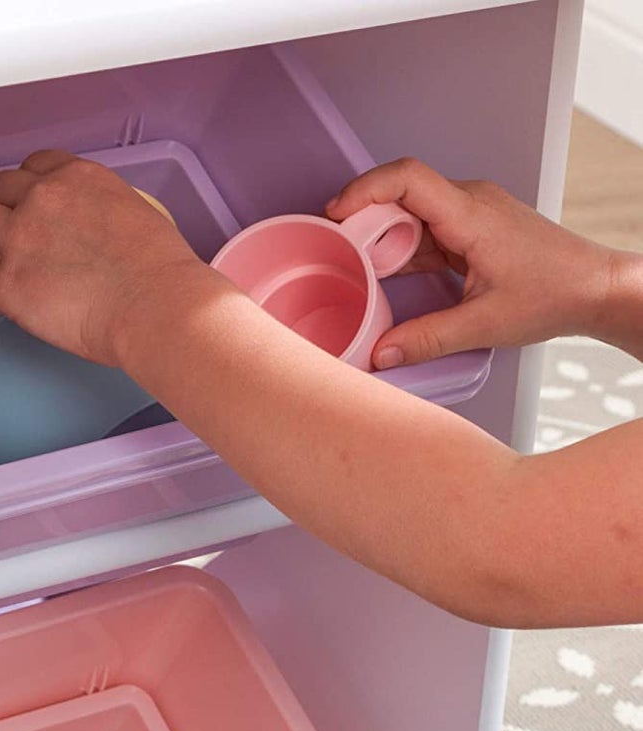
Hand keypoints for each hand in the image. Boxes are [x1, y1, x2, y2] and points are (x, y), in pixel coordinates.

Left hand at [0, 150, 203, 367]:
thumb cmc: (159, 271)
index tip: (27, 206)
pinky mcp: (7, 282)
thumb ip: (99, 209)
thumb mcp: (133, 211)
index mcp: (77, 176)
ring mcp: (19, 238)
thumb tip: (90, 231)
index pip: (33, 166)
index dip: (25, 189)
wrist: (154, 304)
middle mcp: (42, 198)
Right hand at [327, 158, 615, 366]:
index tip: (335, 214)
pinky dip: (398, 248)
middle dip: (362, 218)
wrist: (594, 287)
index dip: (365, 190)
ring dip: (379, 237)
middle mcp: (468, 203)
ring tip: (355, 268)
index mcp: (471, 214)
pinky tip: (384, 274)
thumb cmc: (554, 293)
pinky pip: (423, 230)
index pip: (407, 177)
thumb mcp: (485, 324)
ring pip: (409, 213)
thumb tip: (380, 353)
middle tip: (335, 251)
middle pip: (400, 193)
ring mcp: (469, 214)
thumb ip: (426, 339)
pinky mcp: (469, 230)